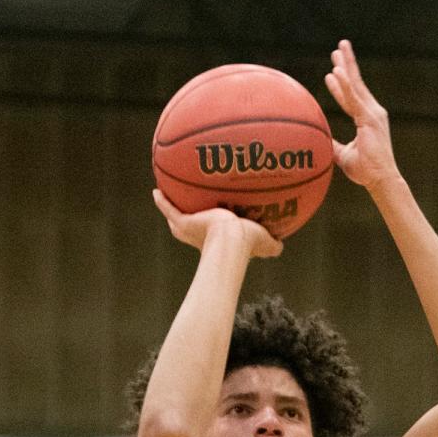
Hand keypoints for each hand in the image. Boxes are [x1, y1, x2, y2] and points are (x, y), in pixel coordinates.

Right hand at [152, 190, 282, 258]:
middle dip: (186, 218)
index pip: (210, 235)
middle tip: (185, 208)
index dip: (210, 230)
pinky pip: (169, 208)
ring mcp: (189, 229)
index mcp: (216, 241)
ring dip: (170, 207)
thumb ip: (273, 245)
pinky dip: (162, 201)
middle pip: (188, 226)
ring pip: (176, 217)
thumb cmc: (249, 244)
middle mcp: (200, 236)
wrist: (232, 241)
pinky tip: (156, 190)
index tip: (212, 222)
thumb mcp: (264, 243)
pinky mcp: (183, 222)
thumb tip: (281, 245)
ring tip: (165, 194)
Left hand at [325, 39, 400, 190]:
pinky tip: (336, 71)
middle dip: (347, 64)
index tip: (334, 69)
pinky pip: (354, 98)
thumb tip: (319, 140)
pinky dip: (344, 85)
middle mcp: (373, 112)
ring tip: (337, 50)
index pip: (353, 95)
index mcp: (368, 118)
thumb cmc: (366, 171)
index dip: (343, 82)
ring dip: (345, 66)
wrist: (380, 179)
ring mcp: (373, 113)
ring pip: (355, 86)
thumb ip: (333, 145)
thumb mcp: (343, 155)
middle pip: (357, 83)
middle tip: (340, 46)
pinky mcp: (369, 118)